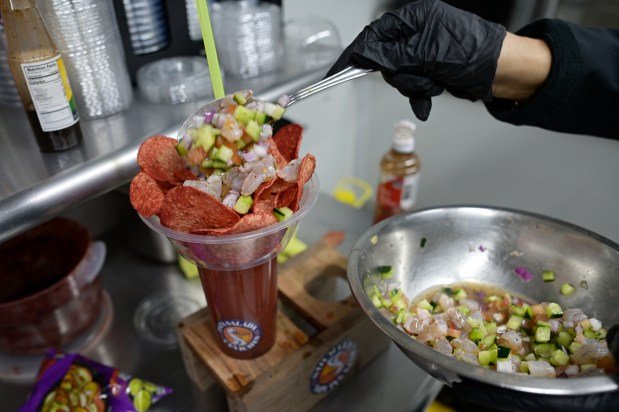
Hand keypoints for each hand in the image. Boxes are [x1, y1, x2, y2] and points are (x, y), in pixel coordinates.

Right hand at [327, 0, 505, 119]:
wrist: (501, 71)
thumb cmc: (471, 53)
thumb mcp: (425, 52)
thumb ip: (390, 54)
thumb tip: (363, 54)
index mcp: (415, 18)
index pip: (375, 35)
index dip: (357, 54)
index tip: (340, 70)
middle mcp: (417, 32)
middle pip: (386, 59)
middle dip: (401, 74)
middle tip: (419, 76)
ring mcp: (424, 51)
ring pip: (399, 75)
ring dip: (414, 85)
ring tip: (434, 84)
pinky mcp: (430, 69)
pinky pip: (412, 84)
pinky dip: (419, 94)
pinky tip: (429, 99)